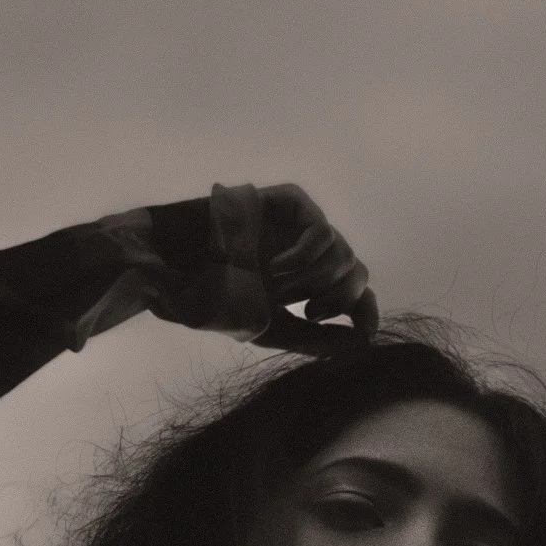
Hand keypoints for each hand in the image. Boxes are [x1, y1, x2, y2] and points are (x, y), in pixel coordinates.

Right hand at [151, 182, 378, 351]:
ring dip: (309, 280)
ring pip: (342, 253)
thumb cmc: (218, 296)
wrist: (178, 268)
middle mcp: (309, 251)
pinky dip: (302, 258)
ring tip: (274, 286)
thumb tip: (360, 343)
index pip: (355, 292)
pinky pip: (320, 230)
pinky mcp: (290, 201)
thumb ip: (315, 339)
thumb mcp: (271, 328)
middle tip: (307, 309)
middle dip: (338, 297)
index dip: (367, 311)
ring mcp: (300, 224)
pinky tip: (275, 267)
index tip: (365, 335)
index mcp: (307, 280)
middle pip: (356, 271)